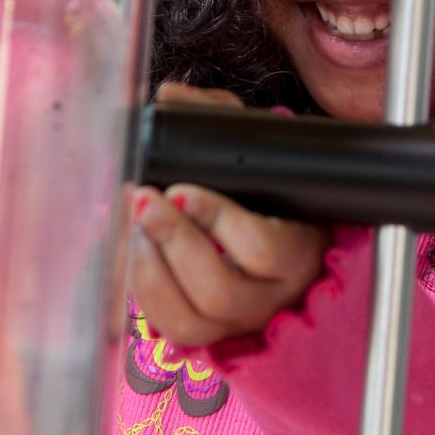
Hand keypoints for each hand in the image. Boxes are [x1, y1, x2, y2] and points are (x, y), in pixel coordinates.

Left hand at [127, 84, 330, 347]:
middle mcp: (273, 295)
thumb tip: (170, 98)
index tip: (180, 188)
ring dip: (151, 271)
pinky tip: (135, 252)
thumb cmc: (271, 194)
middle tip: (145, 201)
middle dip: (174, 243)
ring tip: (136, 226)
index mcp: (299, 249)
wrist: (286, 240)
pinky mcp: (209, 336)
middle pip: (220, 291)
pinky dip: (143, 292)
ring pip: (191, 320)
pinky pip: (170, 331)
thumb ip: (218, 117)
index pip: (262, 249)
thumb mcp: (258, 151)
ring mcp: (239, 321)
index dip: (216, 220)